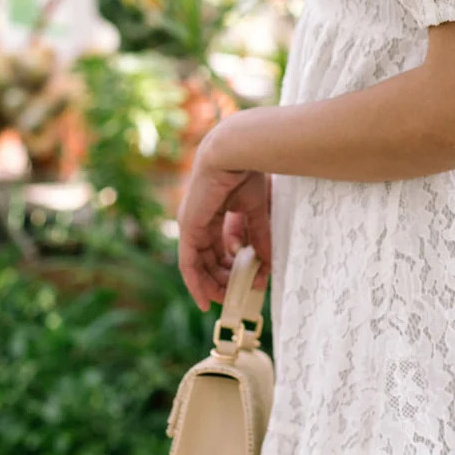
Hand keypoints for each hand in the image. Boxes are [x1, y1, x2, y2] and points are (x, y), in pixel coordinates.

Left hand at [176, 131, 271, 311]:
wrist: (235, 154)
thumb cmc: (247, 173)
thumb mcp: (256, 211)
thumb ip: (258, 236)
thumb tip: (265, 264)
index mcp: (213, 212)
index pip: (219, 246)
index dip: (231, 266)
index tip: (247, 282)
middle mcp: (199, 220)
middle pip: (208, 259)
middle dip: (223, 279)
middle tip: (238, 296)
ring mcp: (191, 225)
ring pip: (198, 265)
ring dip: (213, 285)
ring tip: (229, 300)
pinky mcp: (189, 228)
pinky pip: (189, 264)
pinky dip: (196, 283)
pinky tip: (205, 299)